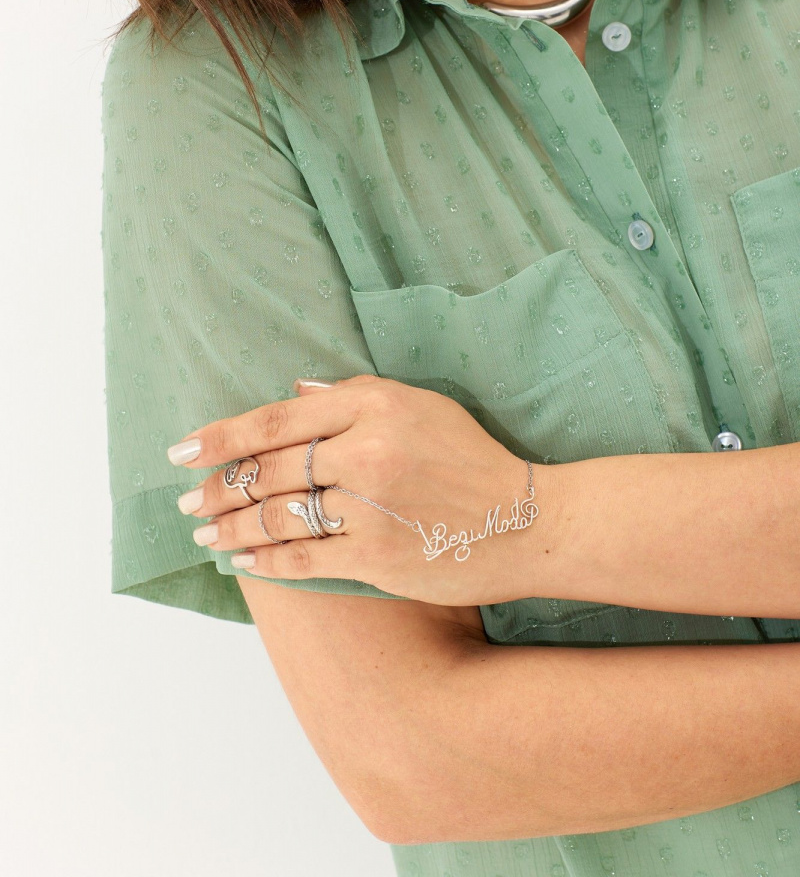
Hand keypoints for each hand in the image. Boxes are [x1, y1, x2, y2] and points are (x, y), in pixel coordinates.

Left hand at [169, 374, 549, 605]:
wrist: (529, 521)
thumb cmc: (472, 457)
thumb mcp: (421, 405)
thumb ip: (352, 395)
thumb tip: (291, 394)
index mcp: (373, 405)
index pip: (275, 420)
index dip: (220, 438)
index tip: (181, 451)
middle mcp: (366, 451)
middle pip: (267, 471)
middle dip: (217, 488)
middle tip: (187, 500)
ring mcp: (369, 508)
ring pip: (277, 518)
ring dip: (231, 527)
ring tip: (205, 531)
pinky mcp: (376, 558)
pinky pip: (303, 559)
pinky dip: (266, 561)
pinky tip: (244, 560)